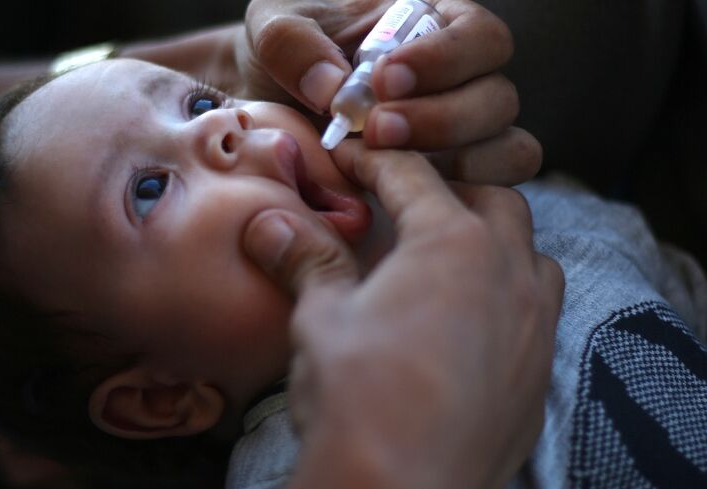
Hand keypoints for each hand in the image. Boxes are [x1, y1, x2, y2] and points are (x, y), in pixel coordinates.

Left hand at [239, 0, 539, 185]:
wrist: (268, 112)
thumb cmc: (284, 59)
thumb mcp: (274, 30)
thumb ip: (294, 43)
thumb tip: (333, 87)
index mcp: (435, 29)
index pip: (479, 36)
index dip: (445, 58)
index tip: (385, 78)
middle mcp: (463, 82)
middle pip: (498, 98)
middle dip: (440, 118)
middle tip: (376, 129)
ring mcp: (466, 138)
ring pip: (508, 149)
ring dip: (454, 161)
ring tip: (383, 165)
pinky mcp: (455, 185)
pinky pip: (493, 192)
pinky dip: (460, 198)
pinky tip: (402, 197)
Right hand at [243, 142, 563, 487]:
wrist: (403, 488)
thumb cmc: (359, 397)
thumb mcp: (322, 317)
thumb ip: (307, 259)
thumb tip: (271, 222)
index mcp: (452, 244)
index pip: (413, 176)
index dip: (377, 160)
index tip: (354, 155)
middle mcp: (507, 273)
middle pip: (489, 201)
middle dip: (448, 191)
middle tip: (405, 204)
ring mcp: (534, 324)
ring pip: (529, 254)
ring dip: (493, 241)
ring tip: (448, 257)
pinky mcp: (538, 372)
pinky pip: (538, 311)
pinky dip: (508, 295)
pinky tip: (469, 320)